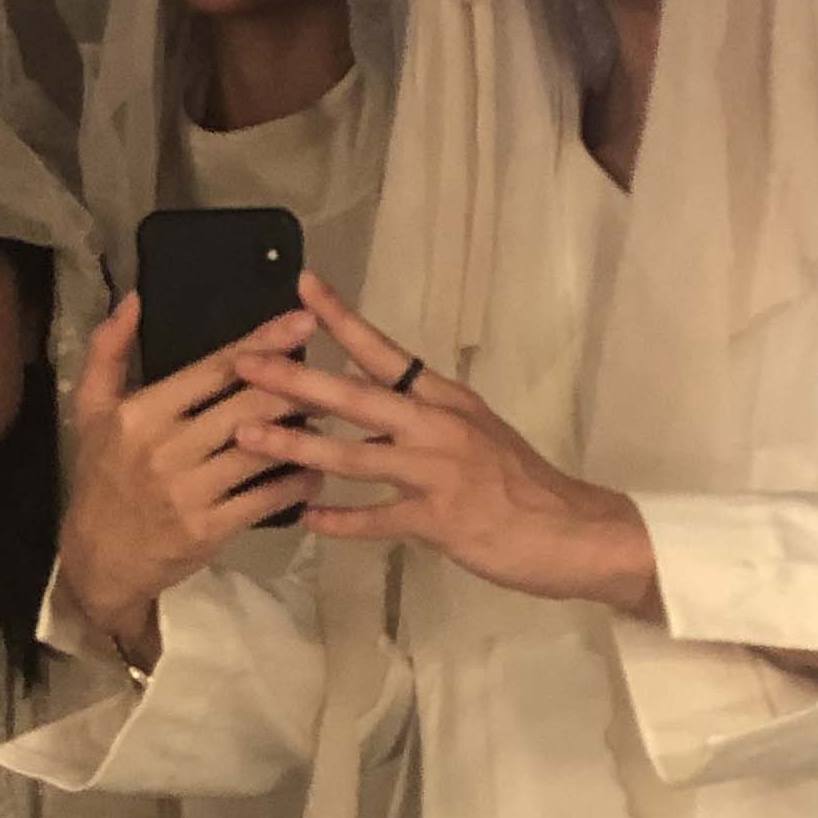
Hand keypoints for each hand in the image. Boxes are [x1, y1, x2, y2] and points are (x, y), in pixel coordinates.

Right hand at [57, 295, 319, 657]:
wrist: (98, 558)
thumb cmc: (100, 476)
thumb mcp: (90, 410)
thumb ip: (108, 351)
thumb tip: (134, 298)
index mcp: (143, 412)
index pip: (214, 369)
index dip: (263, 344)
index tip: (303, 321)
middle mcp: (166, 448)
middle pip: (247, 406)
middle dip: (296, 386)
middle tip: (329, 372)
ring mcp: (189, 492)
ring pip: (263, 452)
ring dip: (302, 434)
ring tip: (328, 419)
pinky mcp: (208, 530)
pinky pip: (265, 499)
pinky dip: (295, 485)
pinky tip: (314, 473)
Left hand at [229, 277, 662, 615]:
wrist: (572, 531)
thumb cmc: (522, 485)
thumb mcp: (477, 433)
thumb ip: (426, 418)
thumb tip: (374, 402)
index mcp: (446, 399)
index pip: (386, 350)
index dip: (342, 318)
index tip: (303, 285)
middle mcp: (438, 425)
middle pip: (355, 395)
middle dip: (295, 379)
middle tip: (245, 362)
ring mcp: (437, 471)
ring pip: (353, 455)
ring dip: (296, 446)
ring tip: (248, 436)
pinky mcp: (439, 520)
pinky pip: (376, 519)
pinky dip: (340, 521)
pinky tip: (305, 520)